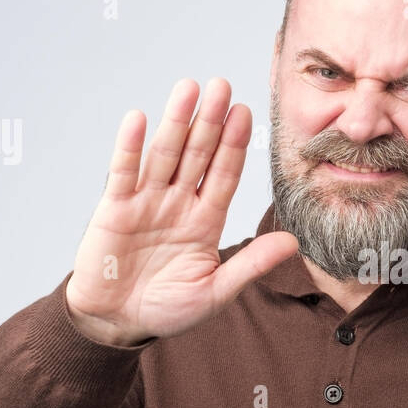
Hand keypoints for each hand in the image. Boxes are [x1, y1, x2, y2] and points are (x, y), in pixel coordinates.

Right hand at [65, 78, 297, 345]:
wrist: (117, 322)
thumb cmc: (166, 309)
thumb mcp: (215, 291)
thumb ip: (250, 265)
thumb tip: (293, 243)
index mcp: (205, 221)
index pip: (225, 175)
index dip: (235, 145)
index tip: (248, 114)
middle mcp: (179, 204)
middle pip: (198, 155)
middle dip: (211, 121)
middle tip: (223, 85)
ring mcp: (146, 202)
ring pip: (165, 154)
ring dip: (177, 121)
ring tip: (189, 89)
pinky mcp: (114, 208)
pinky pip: (124, 172)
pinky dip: (130, 146)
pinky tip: (140, 119)